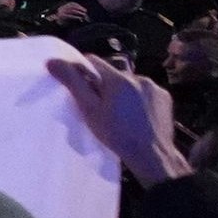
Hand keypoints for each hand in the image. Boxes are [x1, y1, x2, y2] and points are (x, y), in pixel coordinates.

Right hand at [45, 56, 185, 186]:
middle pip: (113, 74)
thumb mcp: (90, 111)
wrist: (152, 155)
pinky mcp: (165, 97)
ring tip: (121, 114)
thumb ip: (73, 83)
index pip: (93, 61)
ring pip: (130, 83)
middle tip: (101, 107)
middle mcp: (138, 77)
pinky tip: (137, 116)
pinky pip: (146, 92)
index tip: (82, 89)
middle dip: (105, 86)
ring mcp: (154, 87)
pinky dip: (139, 99)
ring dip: (124, 93)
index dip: (83, 72)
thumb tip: (52, 61)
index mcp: (118, 79)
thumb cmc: (116, 135)